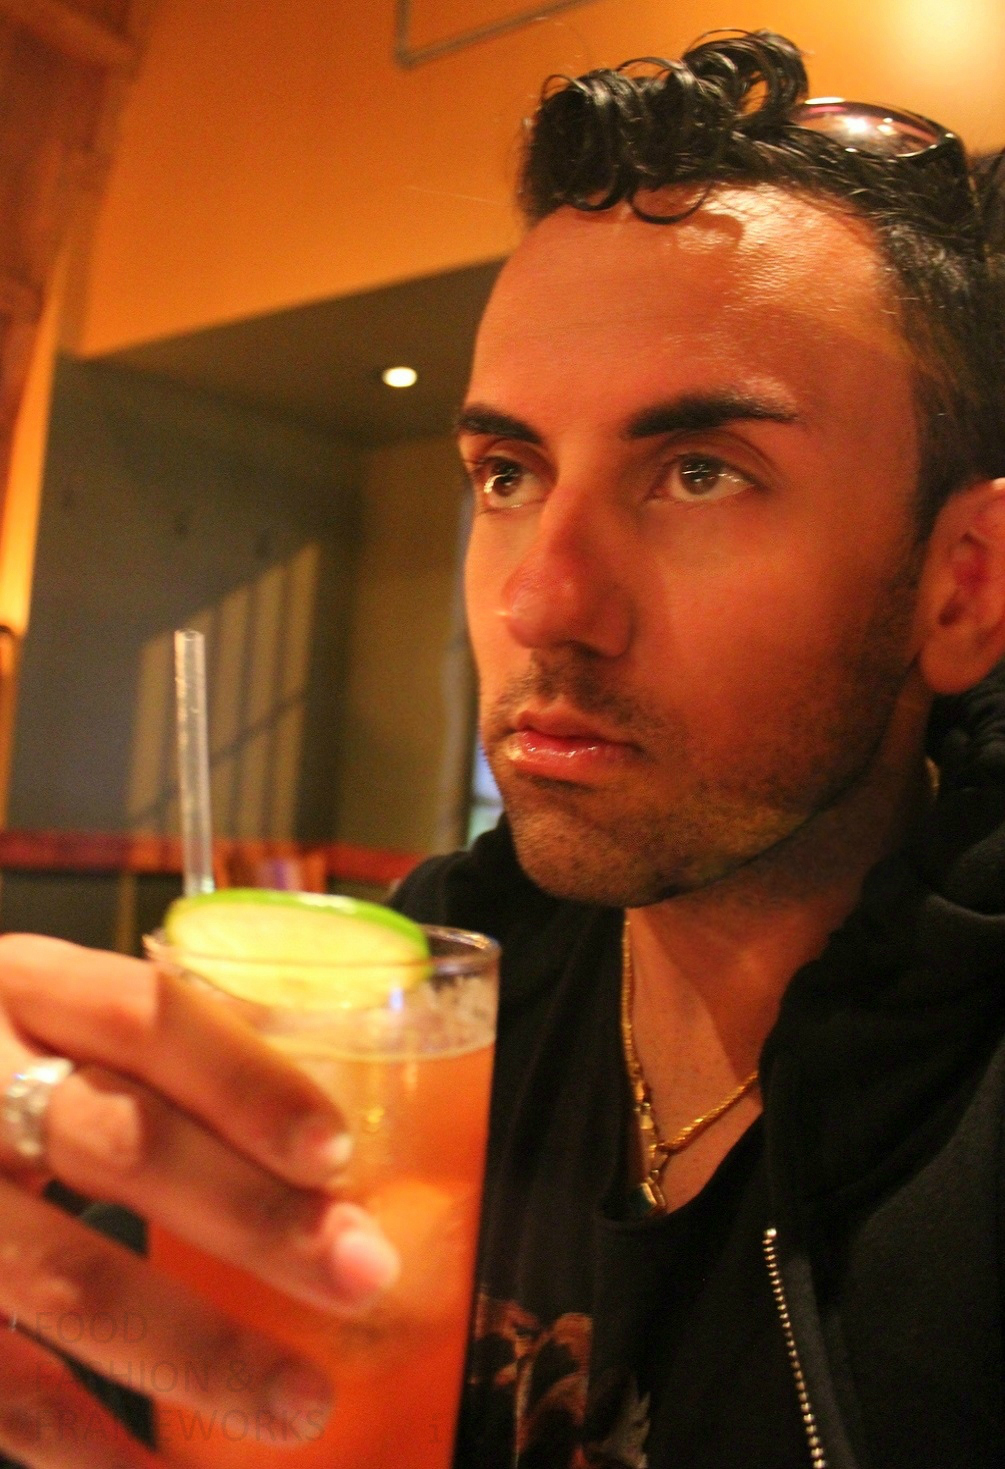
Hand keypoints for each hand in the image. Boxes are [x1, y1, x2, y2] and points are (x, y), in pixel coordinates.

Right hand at [0, 934, 398, 1466]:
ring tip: (302, 1401)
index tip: (337, 1151)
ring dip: (199, 1349)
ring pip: (69, 1277)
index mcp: (30, 989)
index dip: (247, 1083)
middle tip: (362, 1273)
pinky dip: (88, 1441)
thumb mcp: (56, 1022)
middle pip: (124, 1144)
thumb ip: (160, 1065)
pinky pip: (5, 1381)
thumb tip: (334, 1158)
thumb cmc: (4, 1067)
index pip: (148, 1017)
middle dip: (255, 1217)